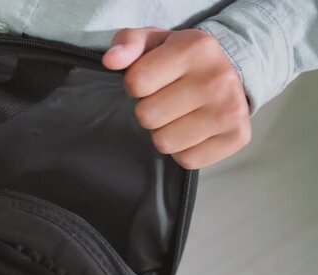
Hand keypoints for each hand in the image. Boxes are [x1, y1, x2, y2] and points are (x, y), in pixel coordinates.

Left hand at [102, 27, 250, 168]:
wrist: (231, 72)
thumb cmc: (180, 59)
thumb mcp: (152, 41)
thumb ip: (127, 43)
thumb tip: (111, 60)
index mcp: (195, 47)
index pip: (135, 83)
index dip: (135, 85)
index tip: (151, 80)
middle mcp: (218, 78)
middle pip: (147, 116)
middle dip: (149, 110)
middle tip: (166, 99)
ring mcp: (231, 110)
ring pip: (164, 142)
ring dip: (164, 132)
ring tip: (179, 115)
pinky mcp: (237, 137)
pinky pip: (186, 160)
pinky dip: (183, 150)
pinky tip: (193, 130)